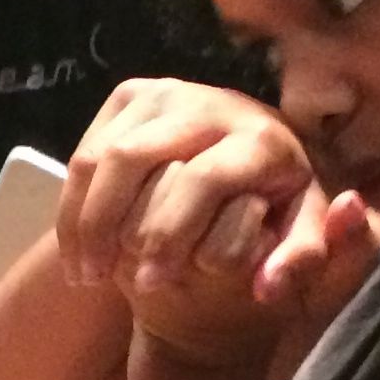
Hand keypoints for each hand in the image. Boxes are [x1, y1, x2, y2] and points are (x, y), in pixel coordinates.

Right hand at [55, 81, 310, 363]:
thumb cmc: (281, 219)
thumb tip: (267, 286)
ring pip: (101, 153)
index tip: (151, 284)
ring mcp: (167, 93)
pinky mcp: (132, 96)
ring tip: (84, 272)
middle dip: (111, 224)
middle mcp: (213, 102)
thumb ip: (304, 265)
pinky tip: (75, 251)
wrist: (253, 174)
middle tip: (101, 279)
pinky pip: (86, 152)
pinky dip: (72, 205)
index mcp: (262, 137)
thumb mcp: (306, 245)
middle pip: (136, 157)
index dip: (171, 234)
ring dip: (83, 218)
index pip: (201, 178)